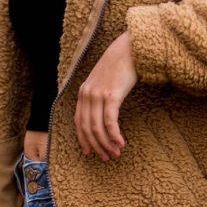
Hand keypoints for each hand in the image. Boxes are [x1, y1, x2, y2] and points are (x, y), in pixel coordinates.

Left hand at [75, 32, 137, 160]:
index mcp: (83, 92)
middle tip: (106, 157)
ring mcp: (98, 95)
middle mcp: (87, 94)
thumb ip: (98, 95)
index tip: (90, 153)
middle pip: (87, 128)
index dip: (83, 139)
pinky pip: (110, 121)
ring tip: (115, 153)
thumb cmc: (119, 66)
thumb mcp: (102, 80)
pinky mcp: (111, 95)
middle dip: (96, 146)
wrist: (128, 49)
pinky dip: (114, 135)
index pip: (78, 122)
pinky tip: (121, 143)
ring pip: (98, 128)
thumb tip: (102, 114)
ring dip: (106, 144)